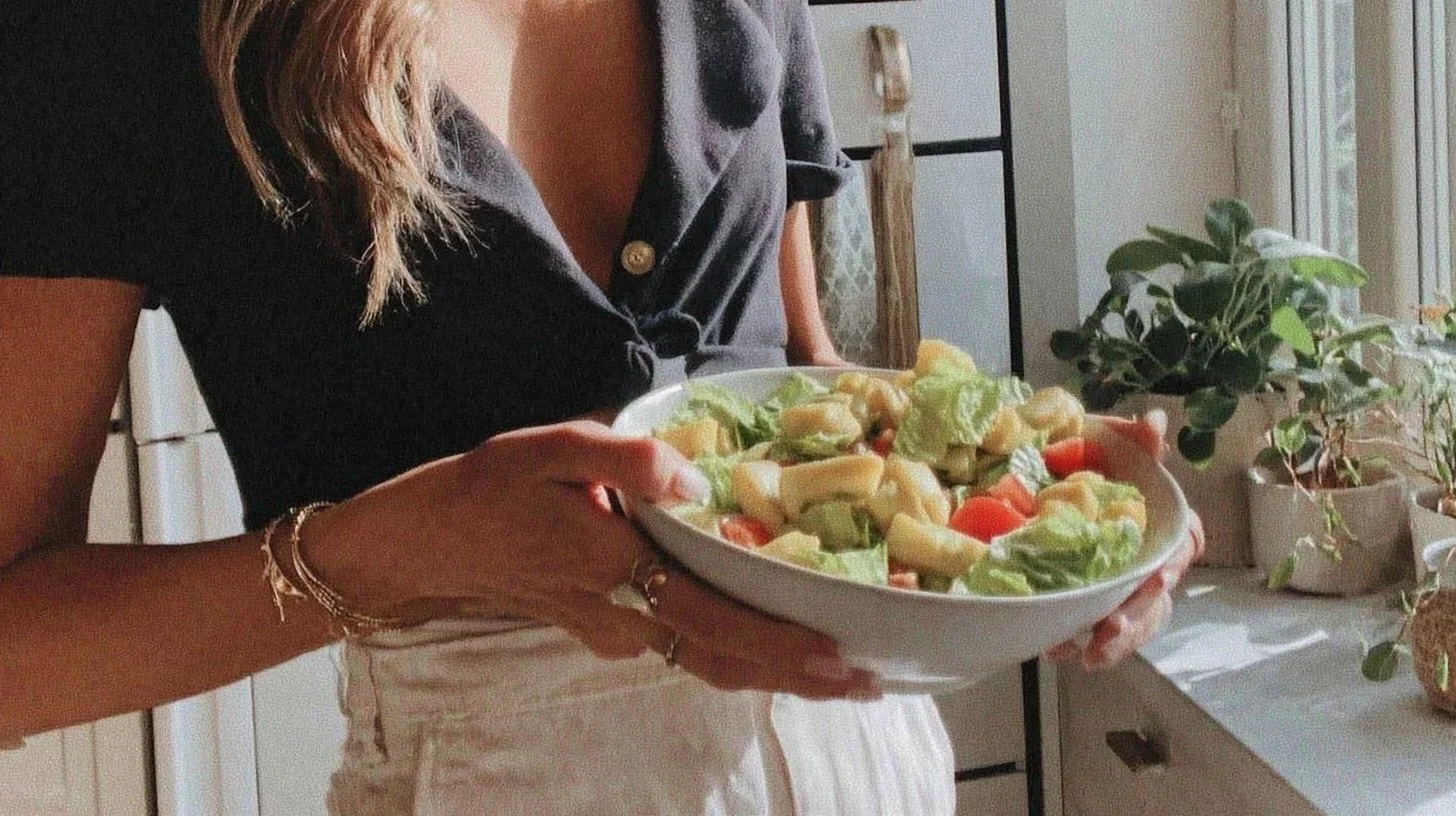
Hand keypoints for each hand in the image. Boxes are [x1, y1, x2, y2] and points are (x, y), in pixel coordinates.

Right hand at [307, 420, 880, 700]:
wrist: (417, 547)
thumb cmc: (481, 492)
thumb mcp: (548, 451)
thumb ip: (626, 461)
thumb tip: (692, 480)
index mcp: (619, 568)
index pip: (720, 620)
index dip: (788, 646)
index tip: (850, 664)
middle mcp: (622, 614)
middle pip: (727, 658)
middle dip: (800, 675)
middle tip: (871, 683)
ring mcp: (611, 630)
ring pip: (705, 658)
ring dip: (771, 667)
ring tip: (836, 670)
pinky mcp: (601, 625)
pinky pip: (679, 644)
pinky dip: (731, 649)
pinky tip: (766, 638)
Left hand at [1044, 409, 1206, 668]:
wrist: (1050, 480)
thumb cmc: (1091, 465)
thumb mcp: (1110, 445)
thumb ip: (1135, 439)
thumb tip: (1153, 420)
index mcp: (1162, 521)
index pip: (1187, 542)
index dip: (1176, 561)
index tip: (1159, 578)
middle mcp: (1151, 558)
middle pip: (1158, 596)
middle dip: (1137, 618)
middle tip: (1110, 631)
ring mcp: (1127, 585)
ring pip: (1134, 622)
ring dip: (1113, 642)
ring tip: (1084, 654)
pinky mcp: (1099, 603)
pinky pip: (1100, 632)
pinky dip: (1080, 642)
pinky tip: (1056, 648)